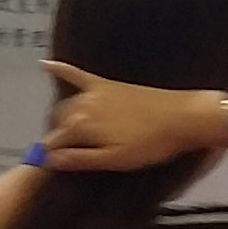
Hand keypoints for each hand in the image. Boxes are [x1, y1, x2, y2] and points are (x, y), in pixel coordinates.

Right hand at [37, 62, 224, 170]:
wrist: (181, 117)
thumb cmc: (151, 144)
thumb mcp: (116, 160)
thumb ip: (81, 159)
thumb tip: (51, 160)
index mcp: (83, 127)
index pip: (55, 141)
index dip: (51, 154)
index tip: (50, 164)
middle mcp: (84, 105)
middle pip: (59, 121)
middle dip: (58, 135)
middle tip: (66, 151)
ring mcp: (95, 93)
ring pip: (67, 104)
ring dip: (62, 116)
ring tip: (66, 129)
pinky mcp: (107, 84)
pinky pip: (77, 74)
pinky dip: (61, 69)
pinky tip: (46, 64)